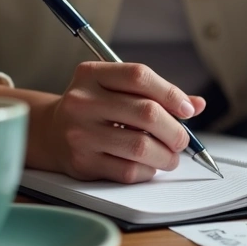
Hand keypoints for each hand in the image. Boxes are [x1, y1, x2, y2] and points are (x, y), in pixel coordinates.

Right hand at [35, 62, 205, 183]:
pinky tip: (149, 166)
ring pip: (141, 146)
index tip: (188, 109)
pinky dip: (148, 170)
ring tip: (170, 156)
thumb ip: (155, 93)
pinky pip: (128, 170)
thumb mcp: (117, 89)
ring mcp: (80, 133)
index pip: (139, 76)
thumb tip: (196, 104)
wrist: (50, 133)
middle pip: (146, 113)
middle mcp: (82, 101)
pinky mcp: (82, 162)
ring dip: (166, 155)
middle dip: (175, 130)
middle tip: (182, 139)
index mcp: (92, 75)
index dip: (171, 93)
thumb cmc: (94, 108)